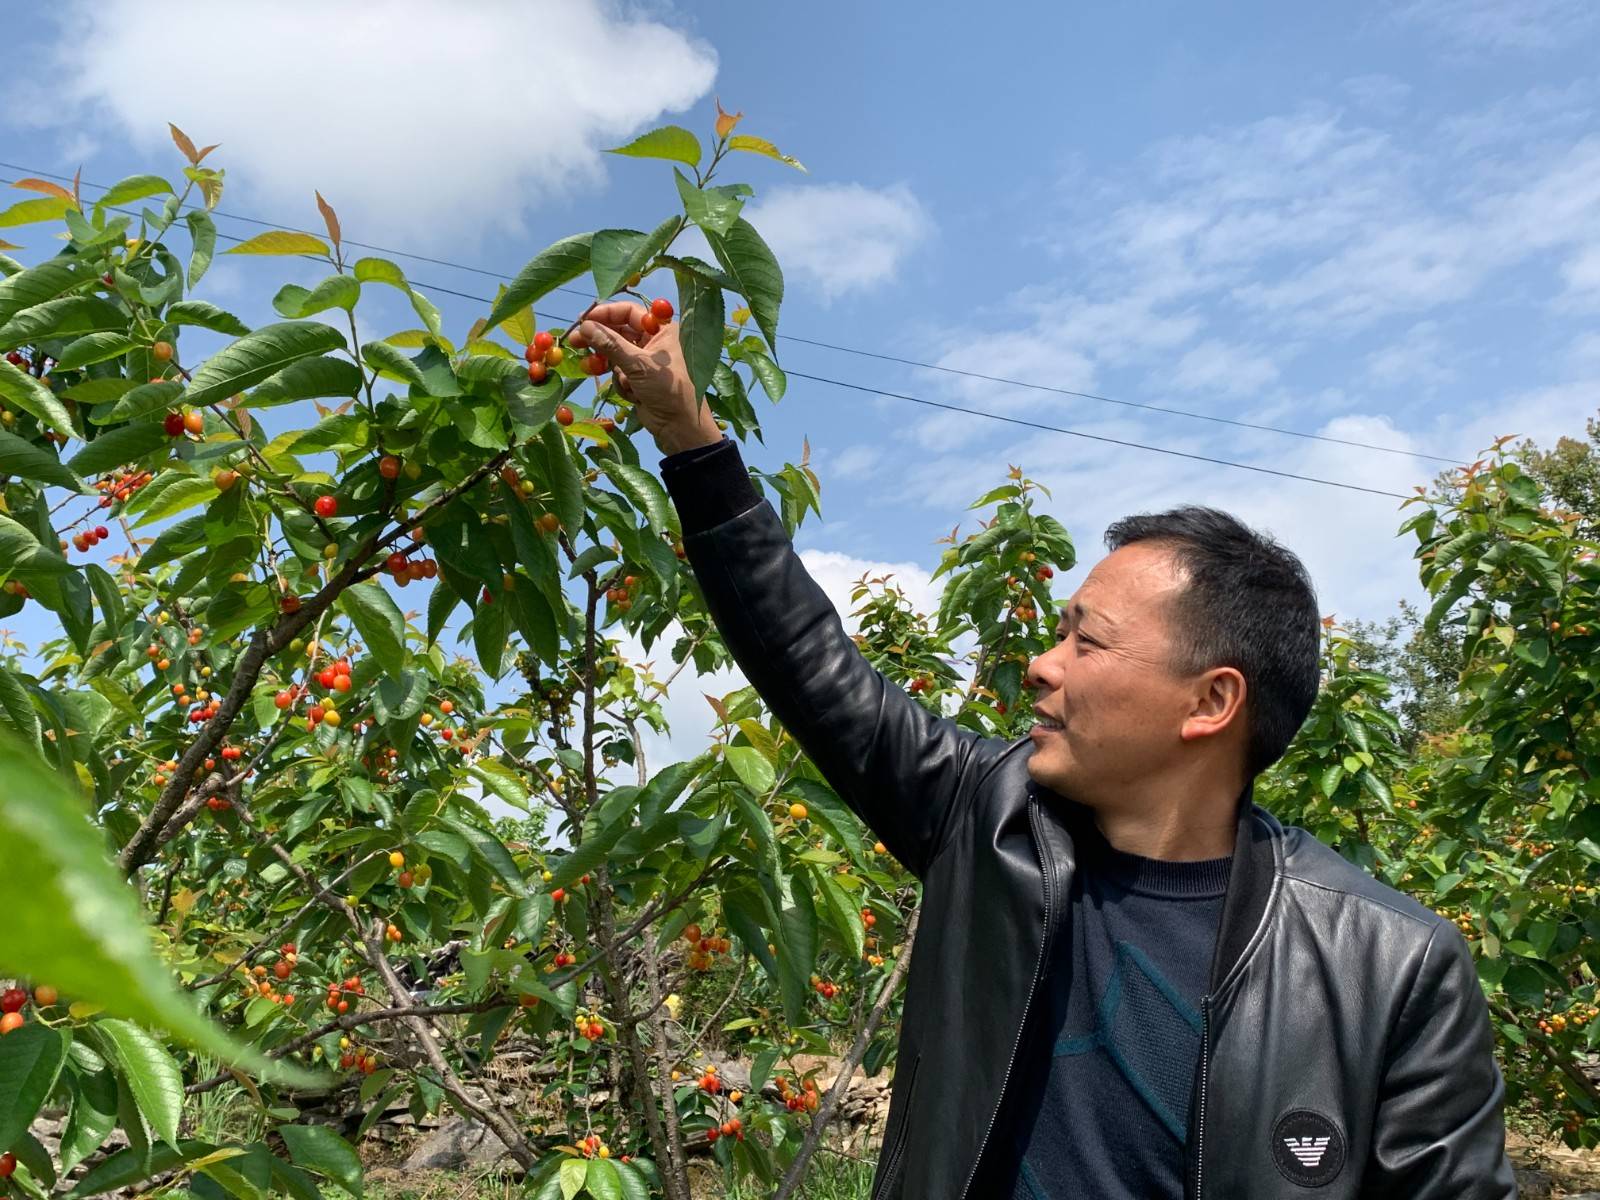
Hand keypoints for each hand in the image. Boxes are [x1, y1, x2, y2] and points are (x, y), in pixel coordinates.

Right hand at [568, 302, 721, 455]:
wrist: (679, 427)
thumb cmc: (667, 389)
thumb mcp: (638, 365)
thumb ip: (610, 344)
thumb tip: (585, 327)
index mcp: (661, 330)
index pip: (629, 313)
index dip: (605, 314)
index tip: (583, 319)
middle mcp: (652, 342)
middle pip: (618, 332)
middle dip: (599, 340)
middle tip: (575, 341)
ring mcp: (644, 361)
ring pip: (614, 354)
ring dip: (610, 366)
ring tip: (598, 371)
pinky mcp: (637, 379)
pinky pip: (618, 373)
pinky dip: (621, 383)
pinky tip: (633, 394)